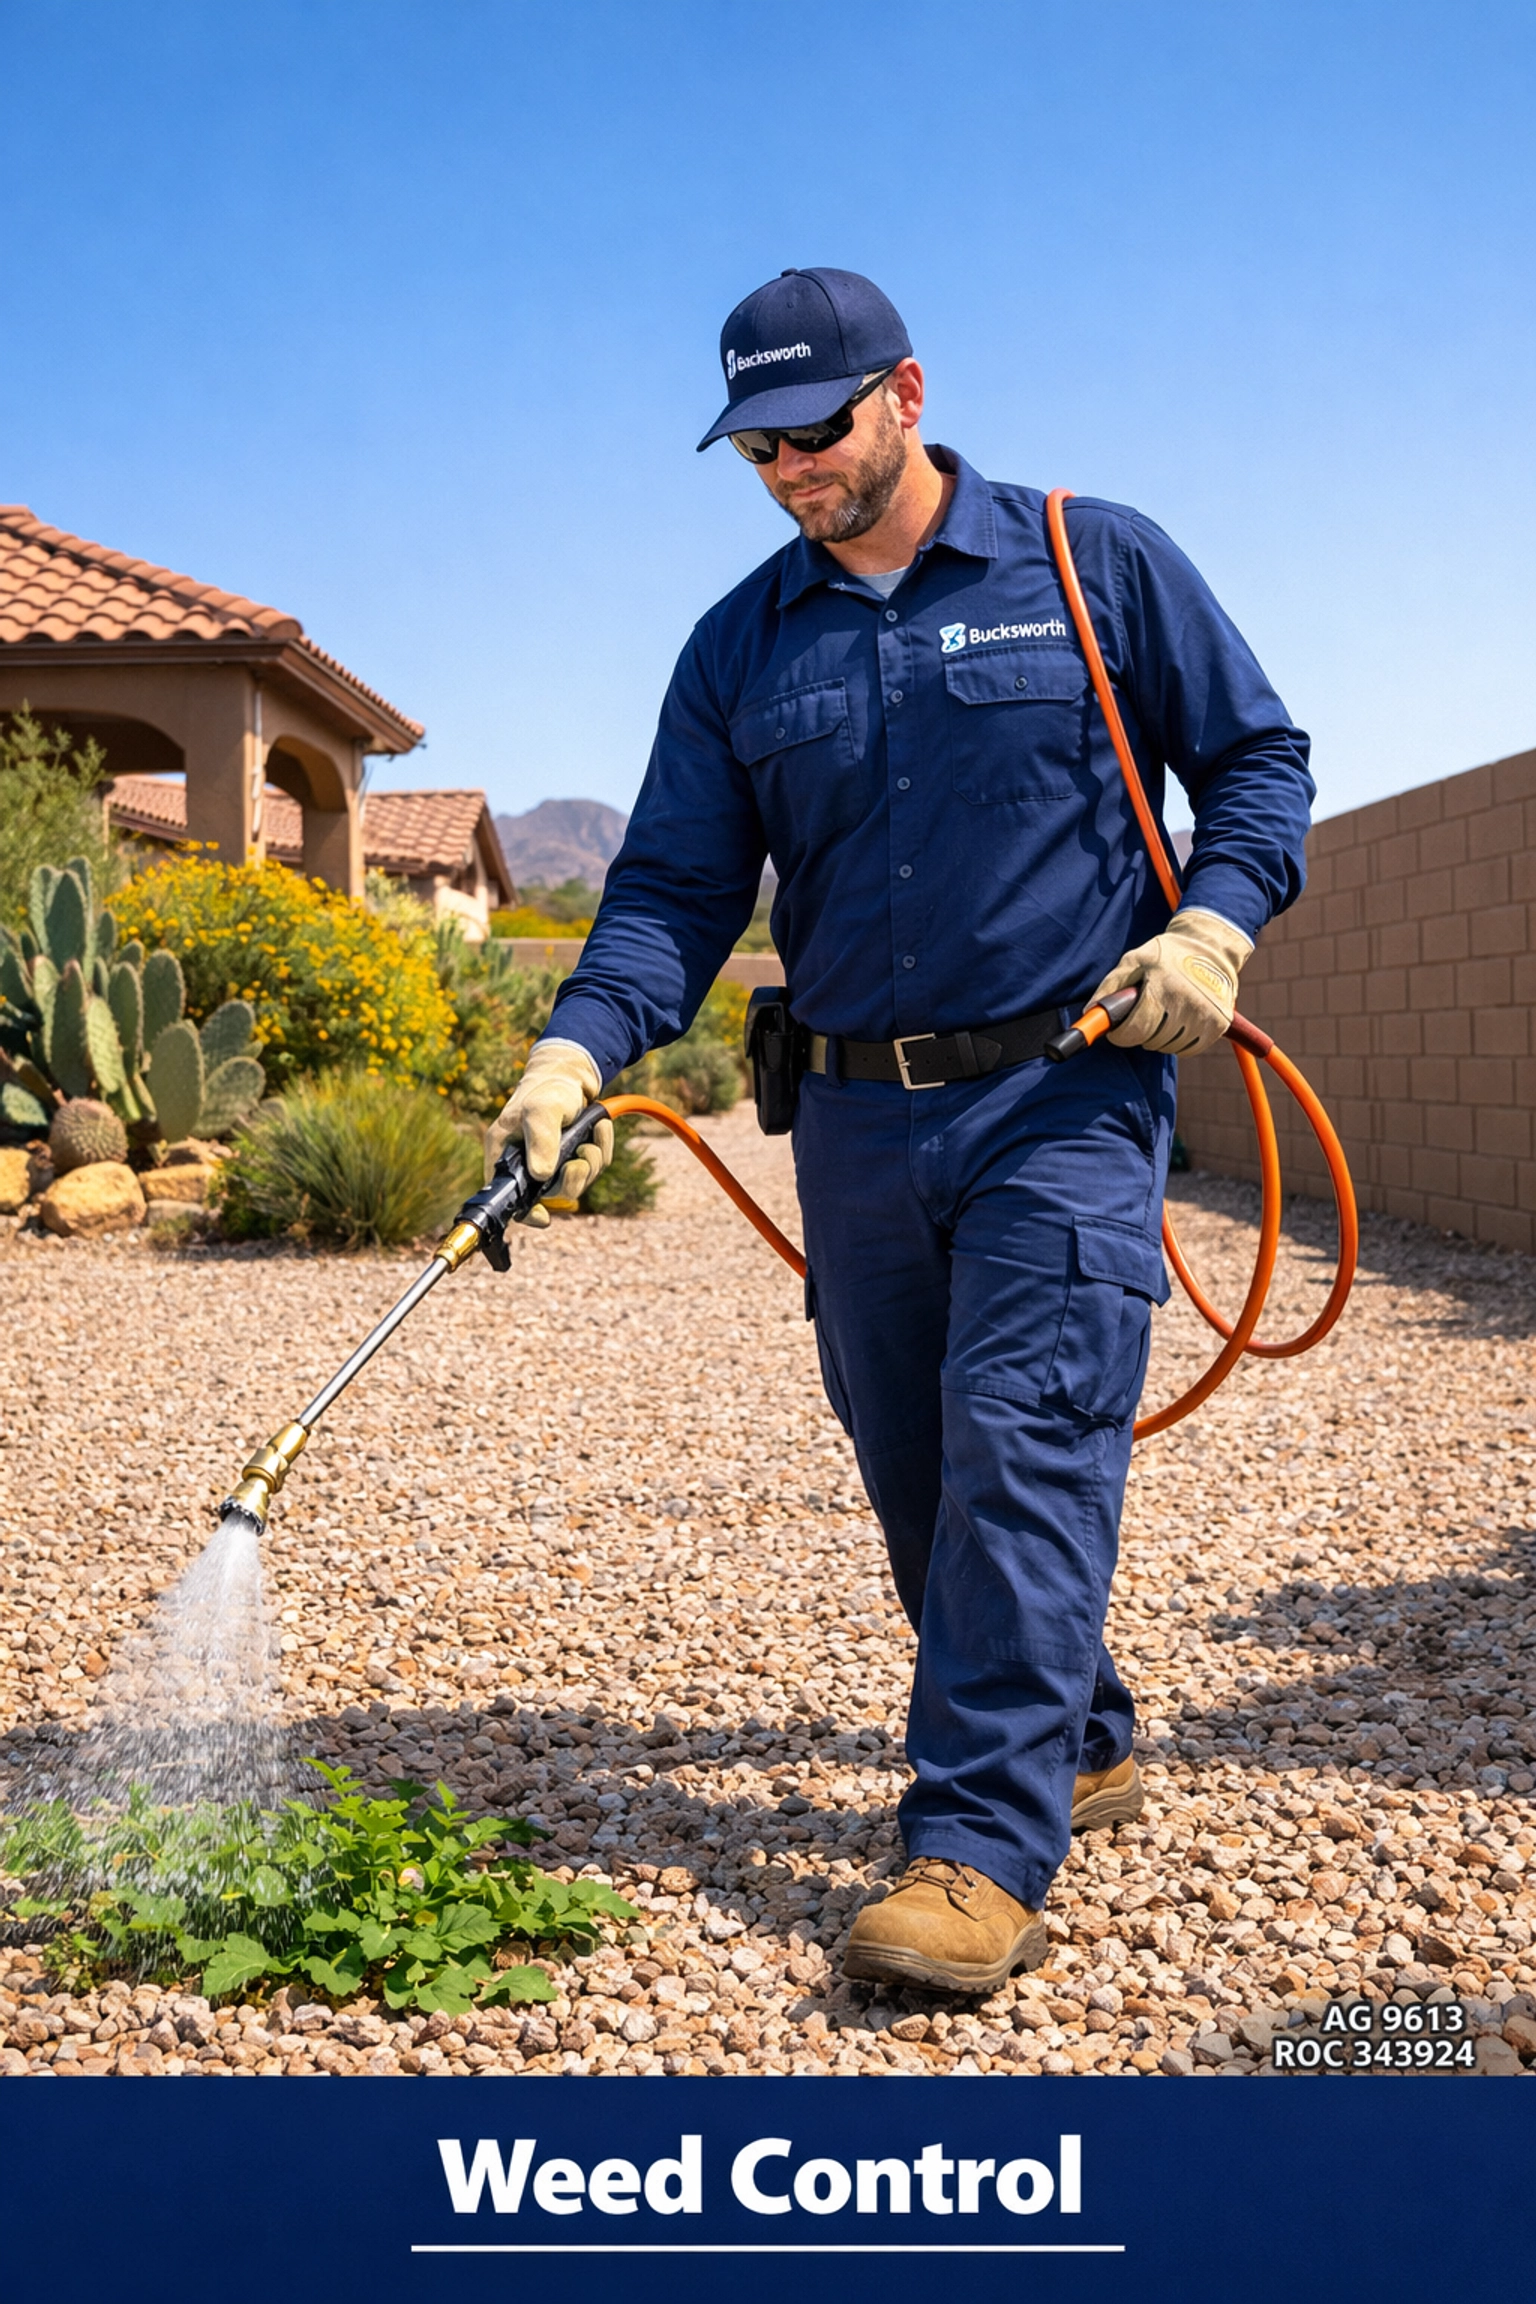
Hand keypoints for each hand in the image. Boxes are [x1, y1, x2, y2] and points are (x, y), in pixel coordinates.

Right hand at [484, 1039, 612, 1226]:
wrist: (571, 1074)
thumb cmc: (547, 1090)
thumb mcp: (541, 1112)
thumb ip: (541, 1141)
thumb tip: (541, 1175)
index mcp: (504, 1155)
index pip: (508, 1197)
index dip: (525, 1213)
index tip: (544, 1217)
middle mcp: (525, 1163)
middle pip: (550, 1195)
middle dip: (573, 1179)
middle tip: (581, 1157)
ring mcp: (551, 1162)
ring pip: (576, 1184)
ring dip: (591, 1163)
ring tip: (591, 1138)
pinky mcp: (573, 1157)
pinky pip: (592, 1169)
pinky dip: (601, 1150)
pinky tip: (600, 1129)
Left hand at [1090, 908, 1252, 1056]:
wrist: (1210, 948)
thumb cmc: (1166, 954)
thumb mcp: (1134, 961)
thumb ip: (1110, 986)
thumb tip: (1090, 1012)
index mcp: (1162, 986)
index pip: (1135, 1029)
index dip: (1121, 1035)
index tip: (1119, 1031)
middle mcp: (1186, 1002)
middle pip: (1151, 1040)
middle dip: (1140, 1033)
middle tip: (1143, 1017)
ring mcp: (1205, 1014)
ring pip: (1169, 1047)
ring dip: (1159, 1039)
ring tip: (1161, 1017)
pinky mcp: (1218, 1024)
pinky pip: (1188, 1049)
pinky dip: (1178, 1043)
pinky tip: (1176, 1025)